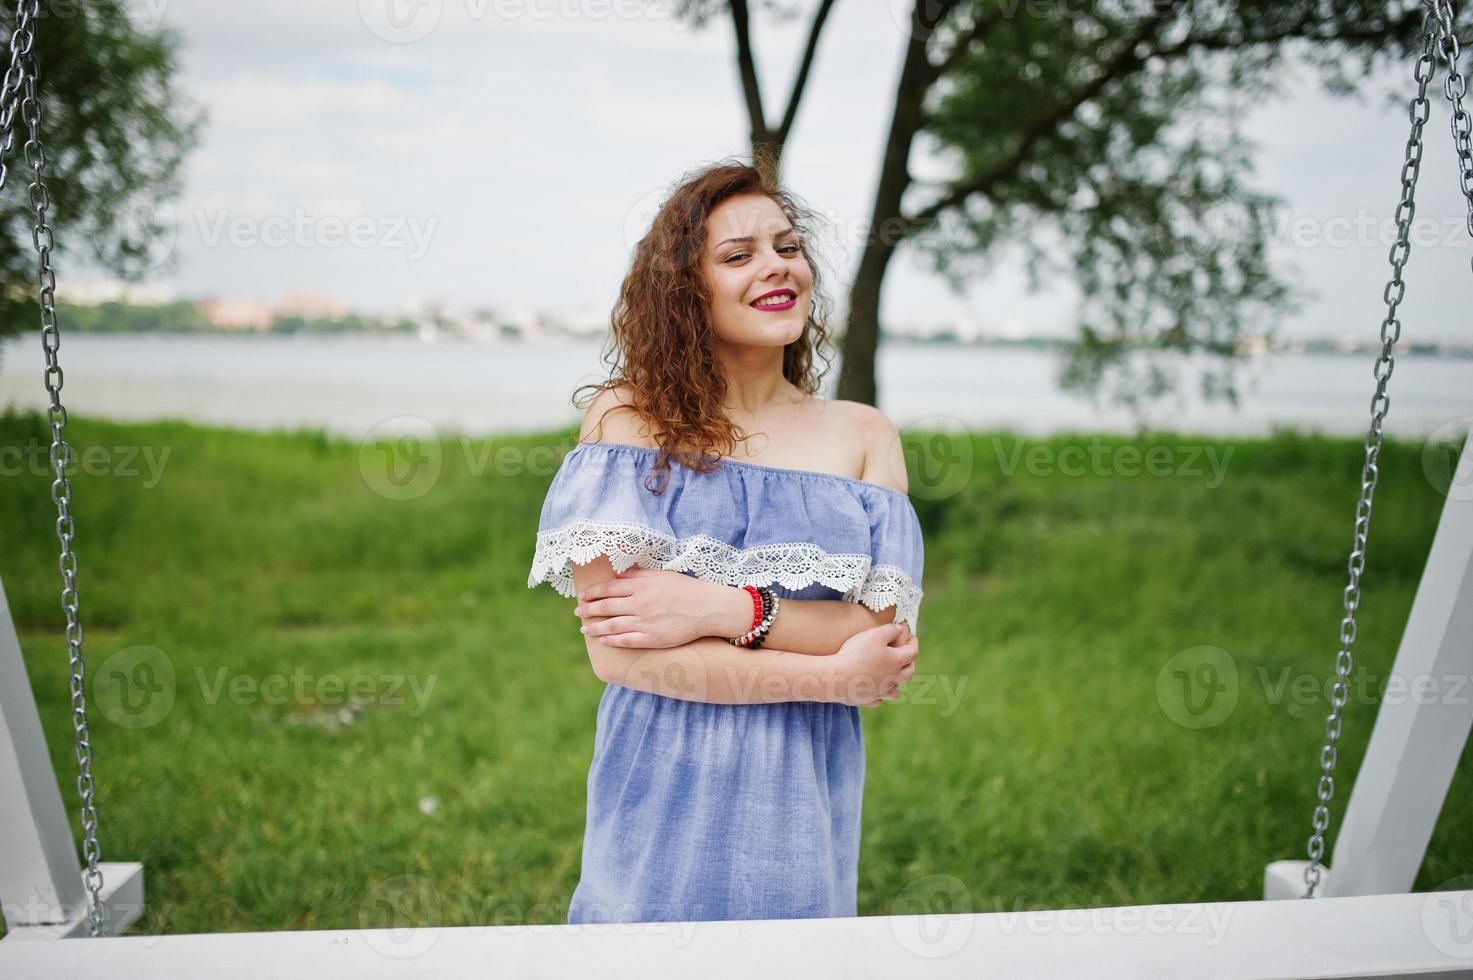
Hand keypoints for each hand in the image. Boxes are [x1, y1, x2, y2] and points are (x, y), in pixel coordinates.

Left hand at [573, 567, 730, 648]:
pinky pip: (627, 640)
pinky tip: (603, 640)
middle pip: (606, 607)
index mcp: (641, 586)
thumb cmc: (685, 588)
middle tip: (578, 612)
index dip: (593, 593)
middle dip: (589, 610)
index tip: (582, 596)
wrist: (707, 607)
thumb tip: (617, 575)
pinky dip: (612, 640)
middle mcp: (640, 604)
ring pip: (612, 625)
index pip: (609, 589)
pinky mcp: (652, 638)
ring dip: (595, 627)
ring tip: (584, 629)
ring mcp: (645, 622)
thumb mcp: (660, 575)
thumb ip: (637, 575)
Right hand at [826, 621, 917, 707]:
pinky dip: (879, 696)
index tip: (912, 637)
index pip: (913, 652)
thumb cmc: (856, 654)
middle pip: (909, 673)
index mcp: (896, 662)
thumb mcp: (875, 634)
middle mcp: (892, 679)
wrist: (837, 678)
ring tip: (893, 678)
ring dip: (897, 684)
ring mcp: (880, 692)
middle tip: (907, 656)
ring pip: (895, 691)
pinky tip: (875, 691)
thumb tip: (900, 629)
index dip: (914, 643)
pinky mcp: (867, 700)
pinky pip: (877, 700)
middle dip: (910, 663)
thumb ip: (890, 630)